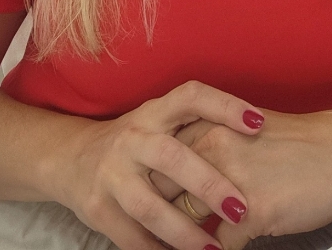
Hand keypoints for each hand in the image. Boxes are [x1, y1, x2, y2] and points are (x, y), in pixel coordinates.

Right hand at [46, 80, 263, 249]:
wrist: (72, 158)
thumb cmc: (138, 141)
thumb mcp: (161, 122)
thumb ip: (197, 130)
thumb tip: (259, 138)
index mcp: (154, 112)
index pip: (191, 96)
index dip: (224, 105)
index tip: (258, 123)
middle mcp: (132, 138)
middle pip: (171, 157)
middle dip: (207, 184)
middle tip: (241, 208)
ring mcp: (111, 174)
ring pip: (149, 206)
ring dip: (184, 231)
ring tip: (214, 249)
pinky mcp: (98, 208)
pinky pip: (132, 237)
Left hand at [158, 109, 331, 249]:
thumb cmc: (300, 142)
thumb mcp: (245, 132)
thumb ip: (212, 148)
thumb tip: (185, 176)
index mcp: (208, 126)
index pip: (159, 163)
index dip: (150, 191)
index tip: (143, 211)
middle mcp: (213, 149)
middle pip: (162, 192)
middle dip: (157, 219)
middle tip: (155, 236)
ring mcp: (230, 181)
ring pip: (183, 224)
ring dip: (181, 241)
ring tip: (178, 247)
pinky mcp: (251, 213)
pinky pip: (217, 247)